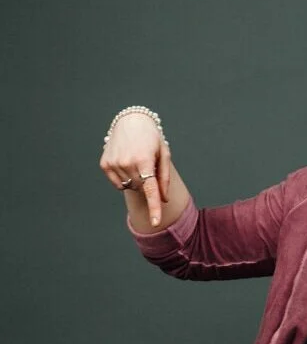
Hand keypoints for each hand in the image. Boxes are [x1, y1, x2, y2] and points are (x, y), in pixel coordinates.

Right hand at [99, 111, 170, 225]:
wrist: (130, 121)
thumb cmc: (151, 138)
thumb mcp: (164, 154)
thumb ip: (164, 178)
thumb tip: (164, 199)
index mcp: (144, 160)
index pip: (150, 189)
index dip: (154, 207)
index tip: (156, 222)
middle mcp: (127, 163)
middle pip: (141, 189)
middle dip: (147, 183)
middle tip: (147, 166)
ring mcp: (114, 164)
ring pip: (129, 187)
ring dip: (135, 180)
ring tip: (136, 161)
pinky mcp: (105, 165)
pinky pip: (118, 183)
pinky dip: (124, 179)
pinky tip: (126, 164)